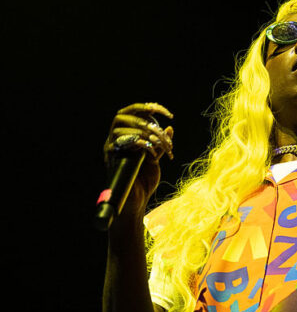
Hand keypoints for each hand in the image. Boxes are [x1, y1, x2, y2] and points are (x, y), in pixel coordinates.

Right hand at [103, 102, 173, 216]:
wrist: (137, 202)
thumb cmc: (145, 181)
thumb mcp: (156, 159)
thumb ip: (160, 144)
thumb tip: (170, 128)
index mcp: (126, 137)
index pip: (131, 113)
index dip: (147, 108)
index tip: (167, 113)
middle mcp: (116, 140)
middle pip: (121, 116)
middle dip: (144, 120)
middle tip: (160, 131)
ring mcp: (112, 149)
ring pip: (119, 129)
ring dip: (143, 134)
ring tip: (158, 145)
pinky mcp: (112, 159)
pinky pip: (119, 144)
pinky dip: (137, 143)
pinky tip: (151, 152)